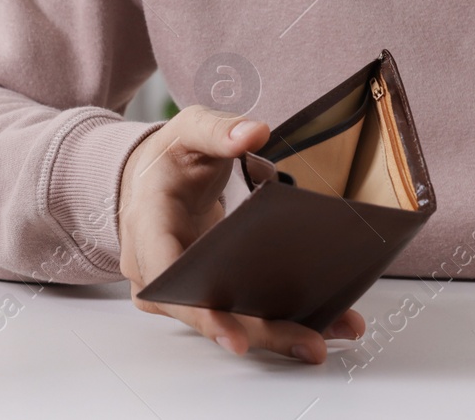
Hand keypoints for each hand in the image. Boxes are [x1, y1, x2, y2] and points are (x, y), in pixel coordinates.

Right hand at [117, 105, 365, 362]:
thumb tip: (253, 132)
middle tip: (311, 344)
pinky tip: (320, 322)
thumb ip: (218, 130)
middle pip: (208, 314)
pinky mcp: (204, 293)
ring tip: (328, 335)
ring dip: (277, 333)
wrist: (146, 179)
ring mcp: (179, 289)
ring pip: (227, 320)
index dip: (204, 313)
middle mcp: (157, 271)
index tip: (237, 337)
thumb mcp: (187, 131)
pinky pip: (237, 313)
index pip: (170, 280)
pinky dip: (276, 320)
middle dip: (260, 332)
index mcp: (148, 228)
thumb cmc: (166, 160)